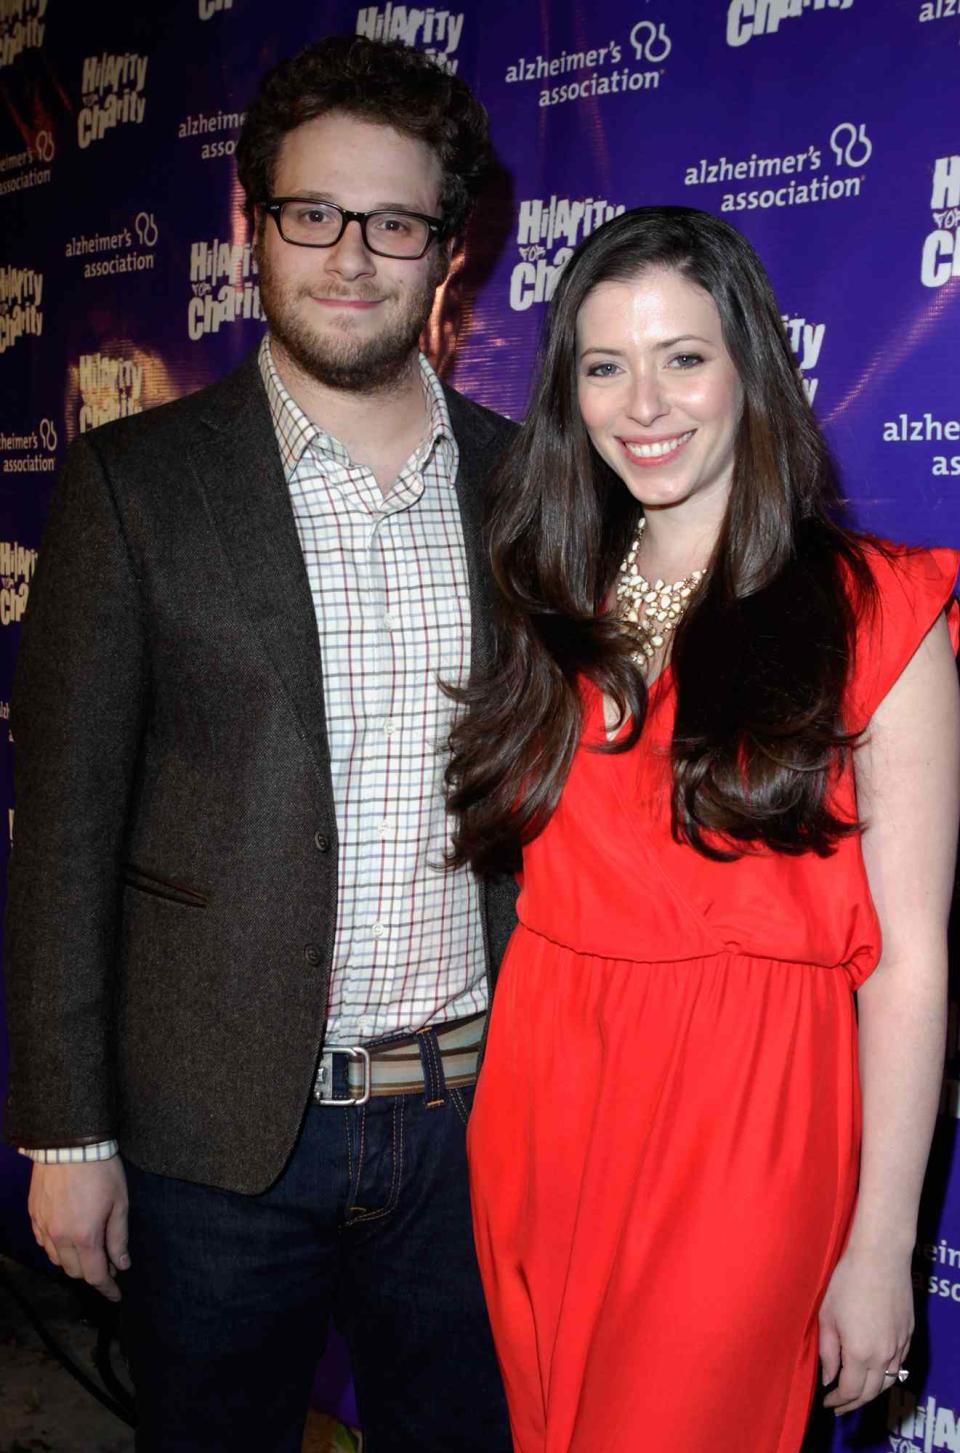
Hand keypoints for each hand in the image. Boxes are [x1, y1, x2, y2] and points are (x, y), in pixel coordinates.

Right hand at [28, 1158, 129, 1301]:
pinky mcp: (34, 1215)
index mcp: (84, 1237)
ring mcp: (44, 1227)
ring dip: (74, 1261)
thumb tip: (122, 1264)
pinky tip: (68, 1239)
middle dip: (93, 1273)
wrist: (69, 1144)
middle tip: (110, 1262)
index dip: (108, 1288)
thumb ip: (119, 1237)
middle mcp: (60, 1238)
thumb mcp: (120, 1203)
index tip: (117, 1295)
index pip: (95, 1275)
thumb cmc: (100, 1170)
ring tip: (90, 1249)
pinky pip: (43, 1243)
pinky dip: (57, 1248)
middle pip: (75, 1271)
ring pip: (57, 1260)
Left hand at [819, 1243, 913, 1414]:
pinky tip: (875, 1371)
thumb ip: (828, 1351)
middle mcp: (884, 1355)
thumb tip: (829, 1377)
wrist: (880, 1258)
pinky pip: (899, 1364)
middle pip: (872, 1392)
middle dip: (854, 1403)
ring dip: (872, 1392)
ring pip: (888, 1381)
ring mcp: (900, 1345)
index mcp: (860, 1352)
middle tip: (840, 1407)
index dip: (838, 1401)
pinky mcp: (909, 1334)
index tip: (827, 1403)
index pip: (851, 1390)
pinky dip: (886, 1375)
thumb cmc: (847, 1282)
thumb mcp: (827, 1316)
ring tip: (856, 1394)